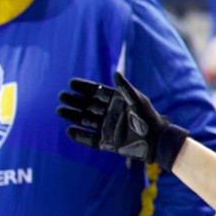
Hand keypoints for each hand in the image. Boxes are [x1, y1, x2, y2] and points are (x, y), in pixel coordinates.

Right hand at [57, 71, 188, 168]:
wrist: (156, 142)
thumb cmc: (149, 119)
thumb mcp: (138, 102)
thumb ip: (126, 89)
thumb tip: (115, 73)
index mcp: (116, 102)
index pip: (96, 93)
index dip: (83, 88)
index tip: (71, 83)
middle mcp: (109, 114)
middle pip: (87, 106)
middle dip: (74, 101)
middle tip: (62, 96)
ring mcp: (107, 128)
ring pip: (85, 121)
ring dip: (73, 116)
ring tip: (60, 111)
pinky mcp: (107, 143)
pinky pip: (90, 139)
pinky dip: (80, 136)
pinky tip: (69, 130)